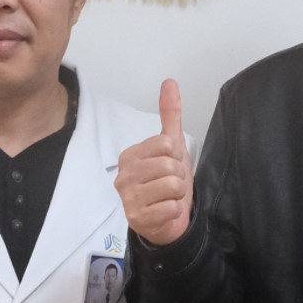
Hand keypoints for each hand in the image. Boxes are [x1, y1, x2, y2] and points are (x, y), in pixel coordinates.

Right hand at [116, 78, 191, 245]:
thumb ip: (170, 115)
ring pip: (172, 186)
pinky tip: (164, 212)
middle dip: (179, 177)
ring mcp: (127, 198)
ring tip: (167, 198)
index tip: (168, 166)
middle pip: (170, 165)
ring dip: (178, 194)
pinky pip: (171, 207)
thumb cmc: (167, 182)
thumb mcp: (172, 147)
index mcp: (130, 155)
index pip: (166, 144)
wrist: (166, 220)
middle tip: (169, 185)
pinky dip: (174, 211)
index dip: (176, 157)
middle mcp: (123, 175)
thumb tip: (169, 82)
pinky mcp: (136, 218)